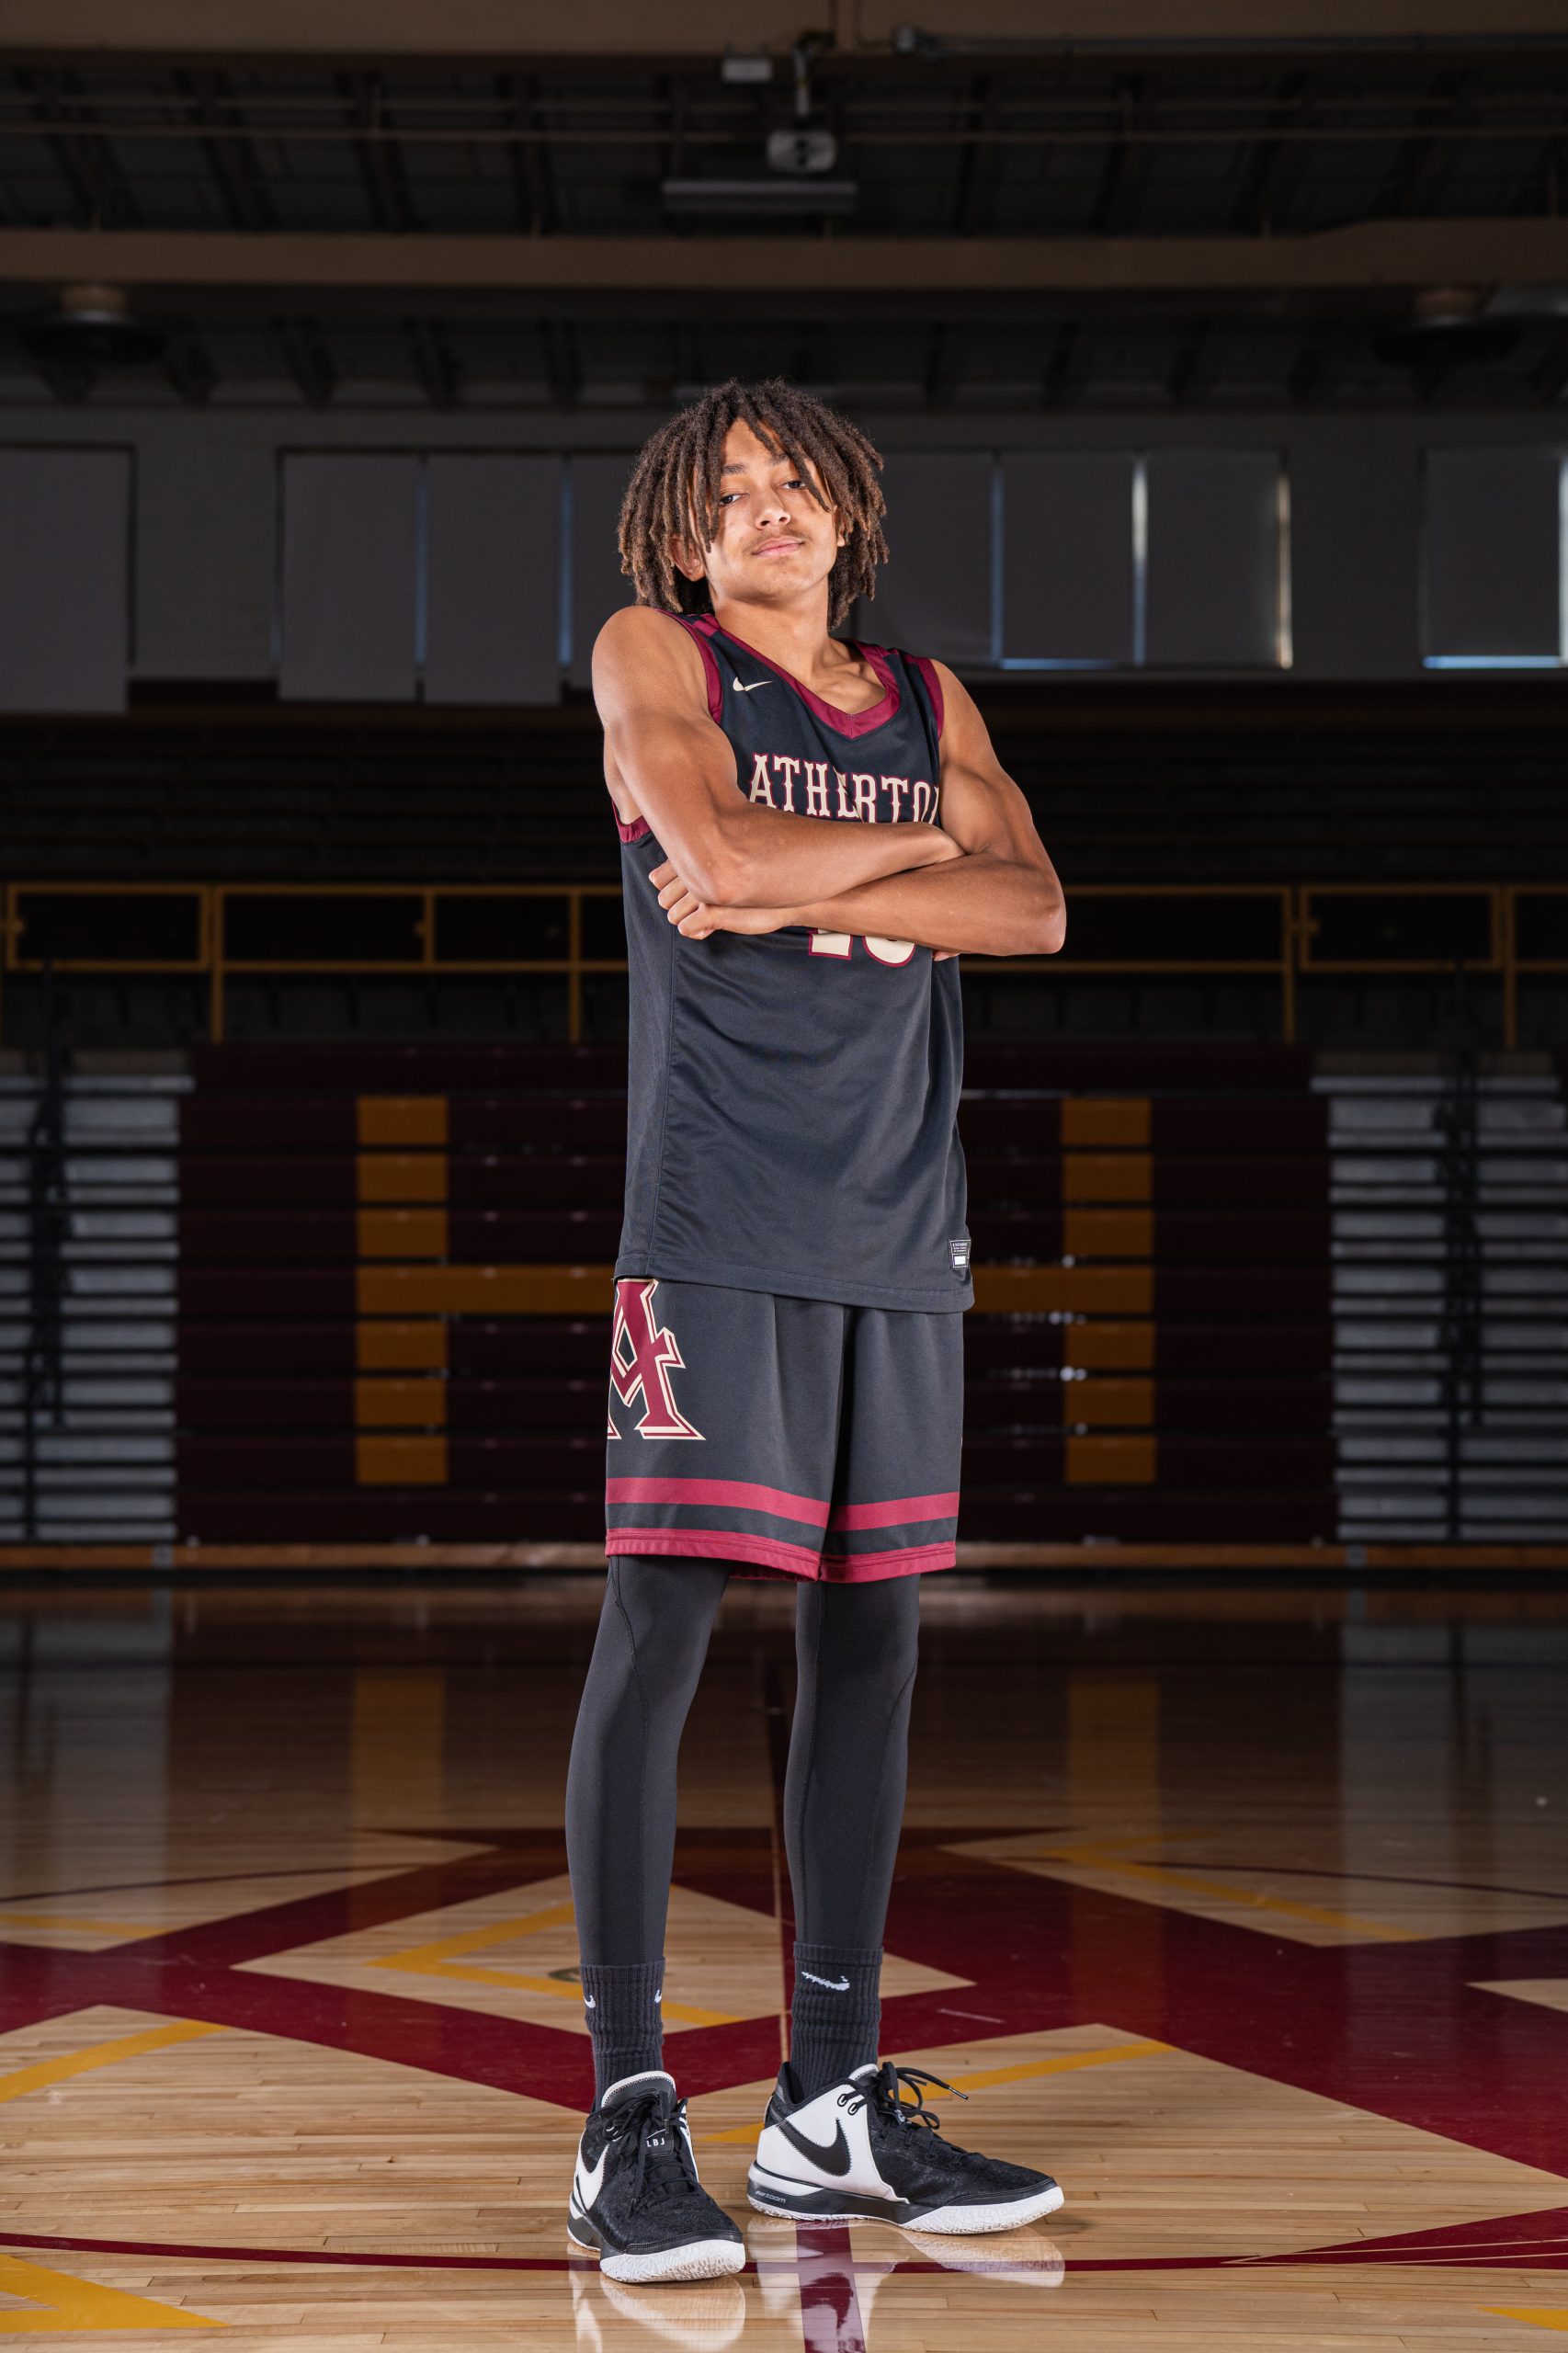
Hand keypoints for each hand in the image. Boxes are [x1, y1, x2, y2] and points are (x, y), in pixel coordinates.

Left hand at [649, 861, 796, 939]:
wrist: (786, 894)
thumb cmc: (754, 880)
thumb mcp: (725, 866)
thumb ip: (697, 865)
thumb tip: (660, 879)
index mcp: (694, 857)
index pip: (657, 879)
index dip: (669, 890)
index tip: (689, 893)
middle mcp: (695, 871)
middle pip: (663, 899)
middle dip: (677, 907)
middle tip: (702, 908)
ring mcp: (702, 891)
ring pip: (672, 915)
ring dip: (687, 920)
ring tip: (709, 918)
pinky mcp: (711, 910)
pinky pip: (685, 928)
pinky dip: (696, 932)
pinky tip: (711, 928)